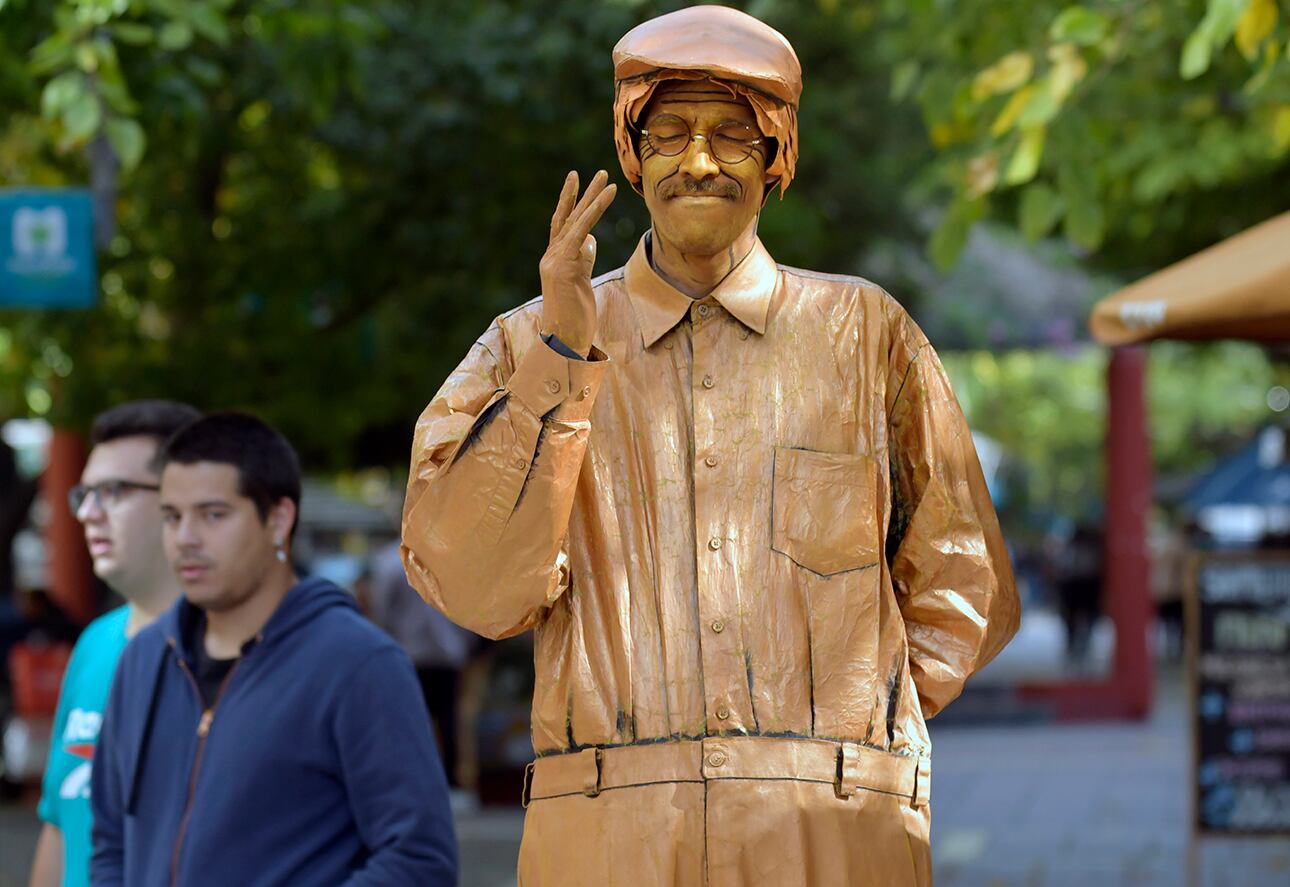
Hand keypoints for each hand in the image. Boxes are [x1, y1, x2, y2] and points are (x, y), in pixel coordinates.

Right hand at [539, 170, 616, 357]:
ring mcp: (554, 260)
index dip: (570, 204)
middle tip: (595, 173)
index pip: (562, 227)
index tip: (579, 185)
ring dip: (592, 196)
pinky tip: (607, 195)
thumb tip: (590, 240)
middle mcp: (550, 257)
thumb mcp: (580, 283)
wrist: (563, 341)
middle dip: (580, 193)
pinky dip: (594, 210)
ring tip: (606, 177)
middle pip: (566, 217)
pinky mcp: (564, 265)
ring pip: (575, 220)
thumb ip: (583, 260)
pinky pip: (581, 230)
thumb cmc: (574, 318)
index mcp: (553, 261)